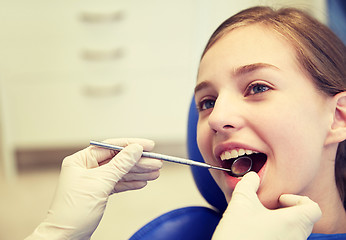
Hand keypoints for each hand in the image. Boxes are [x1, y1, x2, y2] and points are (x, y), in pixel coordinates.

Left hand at [26, 138, 161, 239]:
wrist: (65, 238)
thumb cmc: (73, 212)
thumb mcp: (100, 184)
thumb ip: (120, 164)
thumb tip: (135, 149)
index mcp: (80, 161)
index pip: (110, 147)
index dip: (131, 144)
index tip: (148, 145)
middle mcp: (86, 168)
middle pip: (118, 160)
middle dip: (138, 162)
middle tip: (156, 162)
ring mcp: (93, 181)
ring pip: (120, 173)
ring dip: (138, 173)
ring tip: (155, 172)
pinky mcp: (99, 193)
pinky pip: (118, 184)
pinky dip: (130, 183)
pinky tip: (142, 182)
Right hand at [212, 172, 321, 239]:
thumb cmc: (238, 234)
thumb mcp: (241, 201)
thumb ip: (249, 183)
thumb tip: (252, 176)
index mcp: (293, 222)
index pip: (313, 208)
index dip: (297, 198)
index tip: (280, 198)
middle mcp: (296, 238)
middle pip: (304, 219)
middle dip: (286, 209)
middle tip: (268, 207)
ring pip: (294, 232)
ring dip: (280, 222)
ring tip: (260, 219)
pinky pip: (285, 239)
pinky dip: (275, 233)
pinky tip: (256, 231)